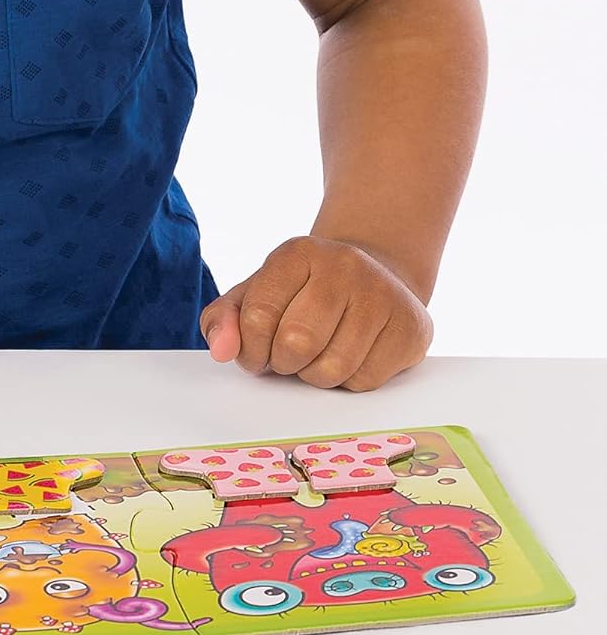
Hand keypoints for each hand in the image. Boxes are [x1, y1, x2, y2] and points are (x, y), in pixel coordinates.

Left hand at [199, 236, 432, 390]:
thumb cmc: (303, 293)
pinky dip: (349, 381)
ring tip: (319, 353)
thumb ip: (225, 319)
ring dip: (315, 375)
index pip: (257, 315)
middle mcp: (344, 266)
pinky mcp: (412, 326)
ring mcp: (384, 294)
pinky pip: (366, 380)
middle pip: (296, 343)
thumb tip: (222, 351)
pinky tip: (350, 355)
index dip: (249, 349)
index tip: (255, 352)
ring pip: (332, 368)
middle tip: (288, 355)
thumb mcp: (256, 294)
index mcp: (297, 254)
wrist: (374, 276)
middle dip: (283, 362)